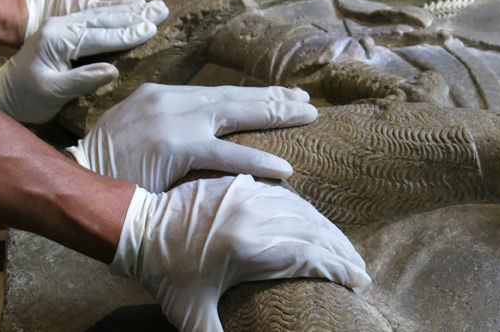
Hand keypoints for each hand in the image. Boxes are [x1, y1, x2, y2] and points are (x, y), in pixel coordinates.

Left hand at [0, 0, 167, 122]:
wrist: (1, 92)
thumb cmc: (25, 97)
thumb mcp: (51, 93)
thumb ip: (81, 80)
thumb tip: (113, 71)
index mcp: (56, 38)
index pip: (98, 35)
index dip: (127, 34)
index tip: (152, 30)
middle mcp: (61, 26)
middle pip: (103, 18)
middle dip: (135, 15)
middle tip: (163, 9)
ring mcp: (62, 25)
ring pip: (101, 15)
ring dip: (130, 11)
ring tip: (154, 7)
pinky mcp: (65, 30)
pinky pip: (95, 18)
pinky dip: (117, 13)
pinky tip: (132, 9)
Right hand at [66, 83, 317, 191]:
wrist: (76, 176)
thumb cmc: (106, 162)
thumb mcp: (136, 128)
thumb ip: (167, 125)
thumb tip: (200, 134)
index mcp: (162, 94)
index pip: (216, 92)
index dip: (250, 95)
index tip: (279, 95)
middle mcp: (171, 99)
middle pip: (233, 96)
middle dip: (272, 98)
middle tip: (305, 100)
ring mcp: (174, 121)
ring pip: (236, 115)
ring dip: (275, 114)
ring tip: (307, 116)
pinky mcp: (175, 148)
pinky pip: (225, 155)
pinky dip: (256, 161)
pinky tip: (283, 168)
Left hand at [112, 175, 371, 330]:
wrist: (138, 228)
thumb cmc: (165, 275)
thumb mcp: (192, 316)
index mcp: (248, 248)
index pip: (310, 256)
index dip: (340, 269)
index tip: (360, 281)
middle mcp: (253, 216)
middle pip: (313, 230)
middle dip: (341, 250)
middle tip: (360, 267)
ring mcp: (246, 196)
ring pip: (301, 209)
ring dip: (327, 228)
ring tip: (343, 247)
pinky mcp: (237, 184)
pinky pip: (281, 193)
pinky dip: (303, 210)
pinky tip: (312, 221)